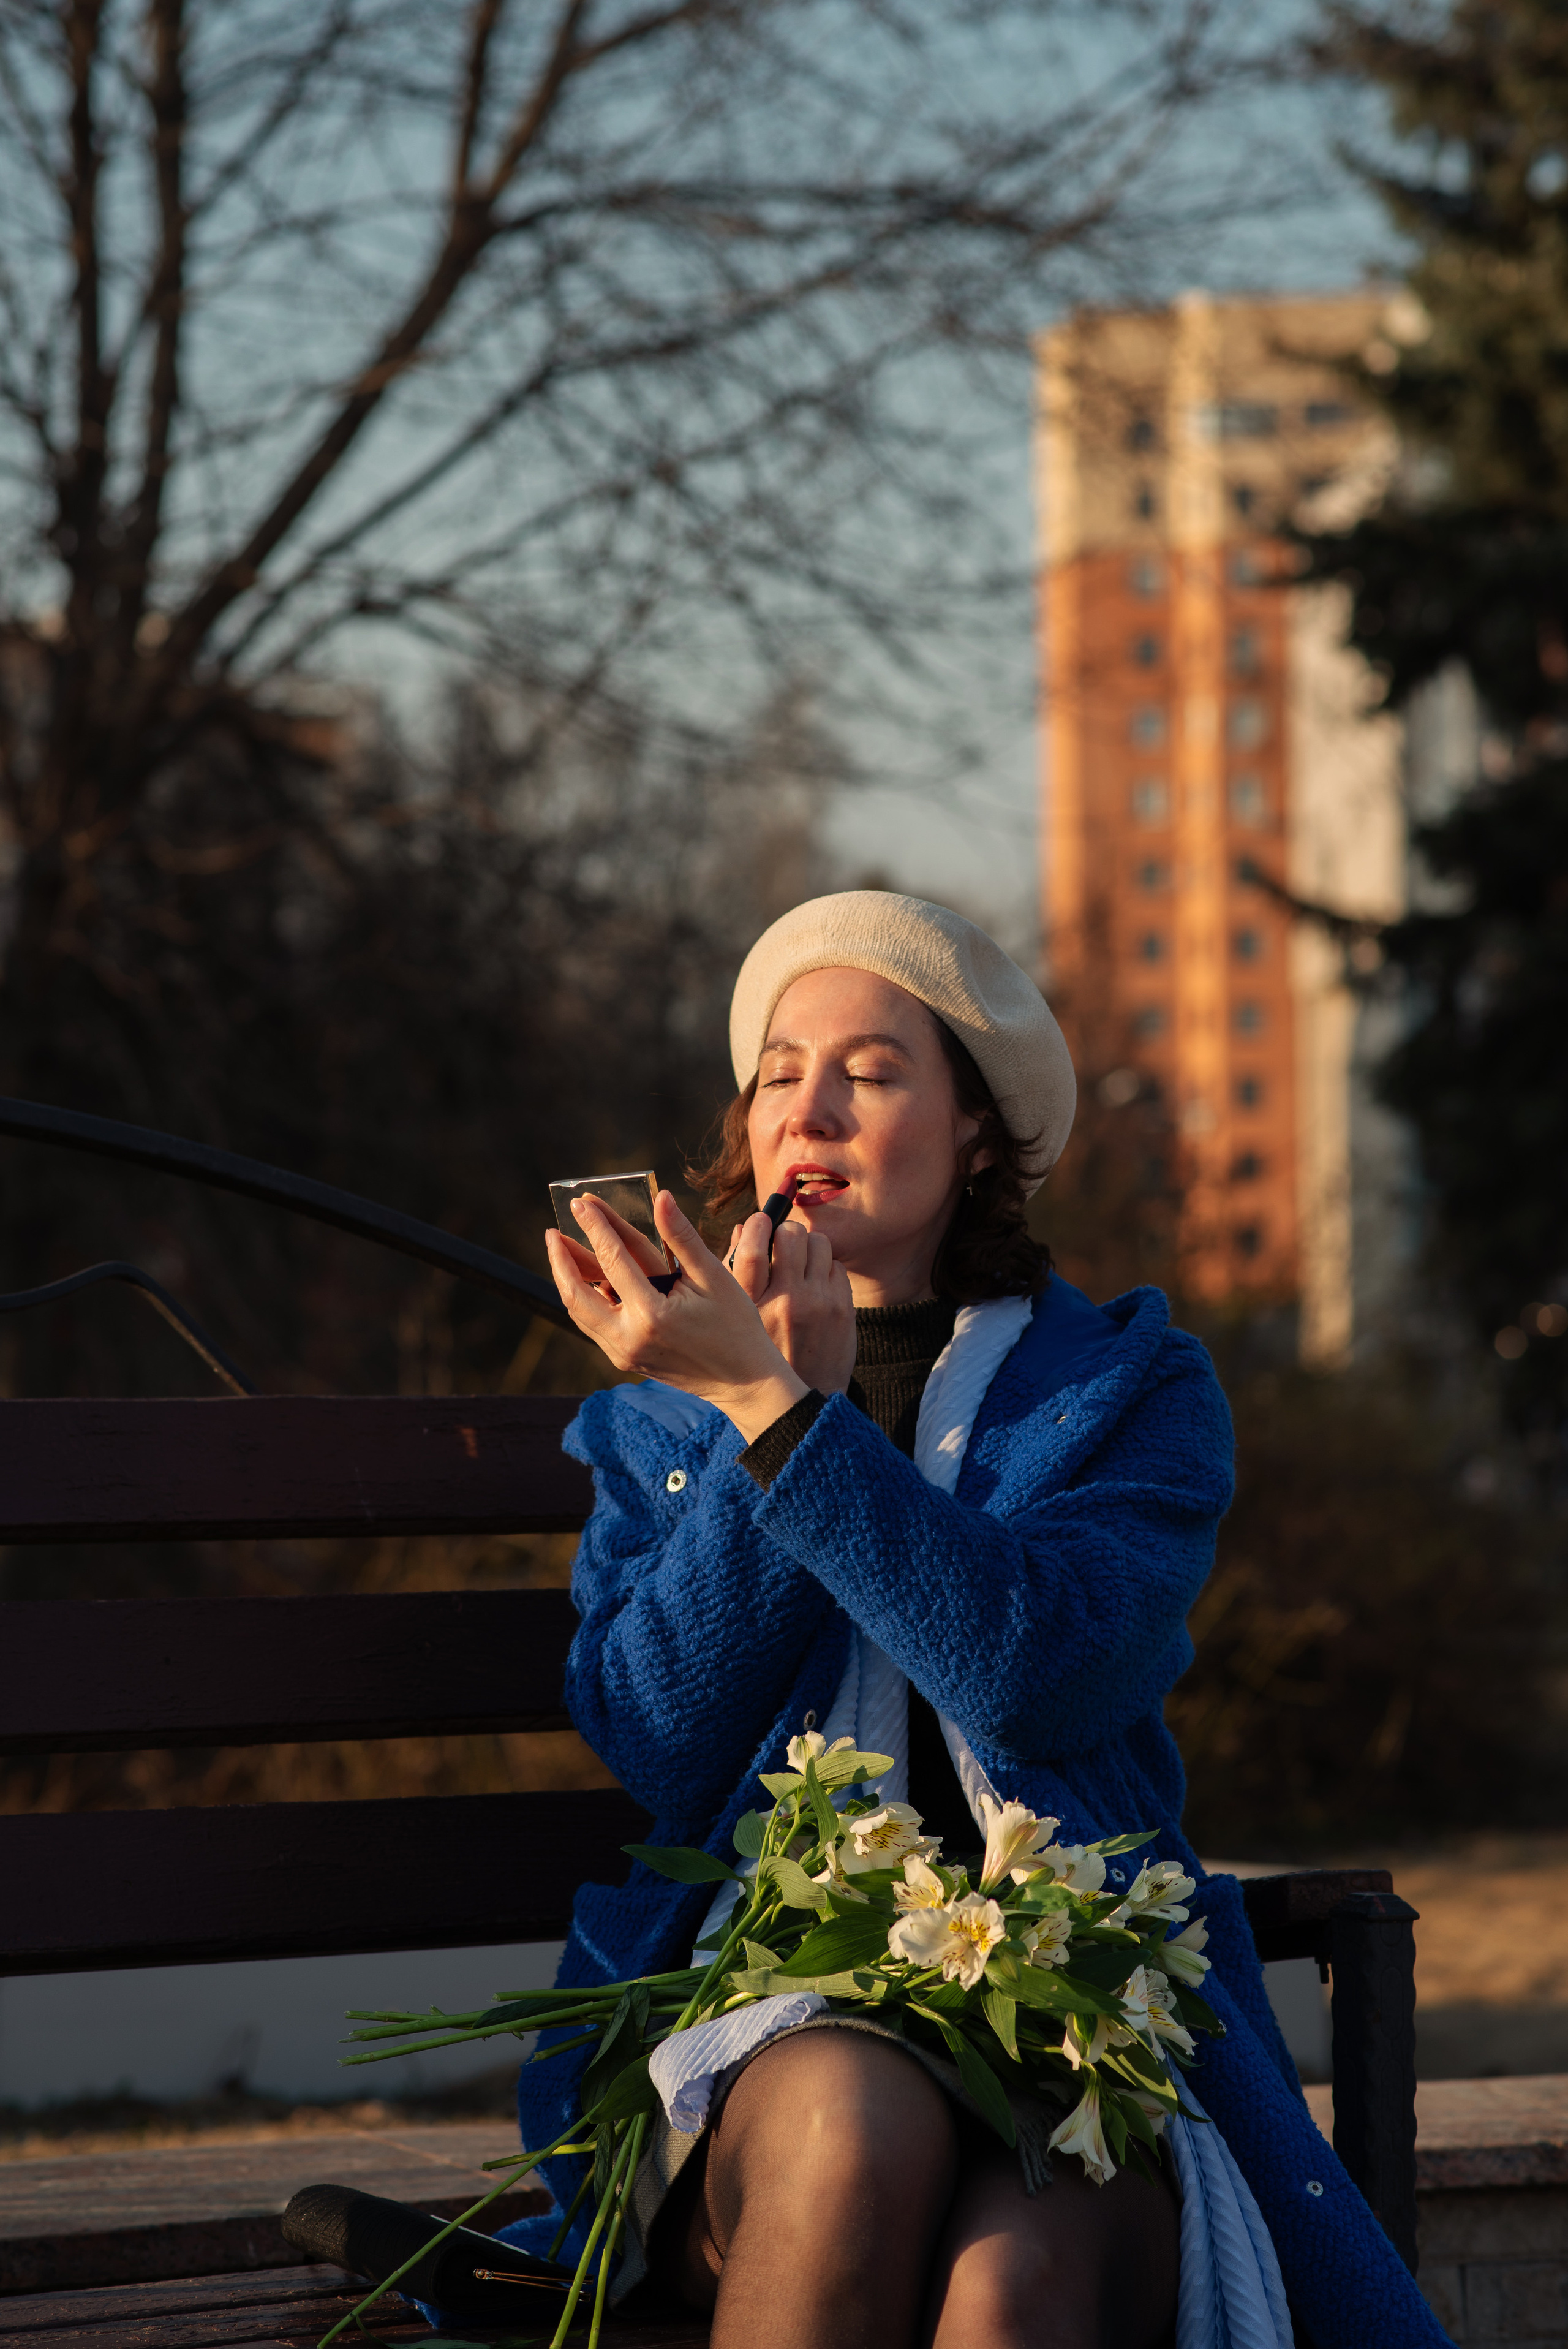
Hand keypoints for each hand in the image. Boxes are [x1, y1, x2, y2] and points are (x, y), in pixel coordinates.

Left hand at [545, 1190, 809, 1444]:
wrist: (744, 1382)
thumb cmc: (736, 1326)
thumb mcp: (714, 1276)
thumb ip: (681, 1236)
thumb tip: (661, 1197)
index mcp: (652, 1315)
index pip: (613, 1260)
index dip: (596, 1226)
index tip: (580, 1203)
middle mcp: (629, 1338)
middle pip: (577, 1293)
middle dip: (561, 1259)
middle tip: (552, 1231)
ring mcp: (623, 1353)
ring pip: (580, 1312)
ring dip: (568, 1279)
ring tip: (562, 1250)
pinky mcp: (624, 1360)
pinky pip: (593, 1325)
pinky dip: (585, 1299)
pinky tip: (587, 1278)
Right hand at [727, 1211, 855, 1396]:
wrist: (810, 1393)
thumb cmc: (768, 1351)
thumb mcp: (743, 1318)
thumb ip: (738, 1274)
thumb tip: (742, 1228)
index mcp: (753, 1306)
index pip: (751, 1250)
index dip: (755, 1225)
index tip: (757, 1221)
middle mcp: (787, 1302)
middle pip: (791, 1235)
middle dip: (786, 1233)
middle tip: (783, 1245)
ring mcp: (820, 1303)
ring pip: (819, 1243)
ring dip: (809, 1248)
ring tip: (802, 1265)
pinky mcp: (843, 1307)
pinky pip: (836, 1265)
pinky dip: (826, 1269)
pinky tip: (817, 1286)